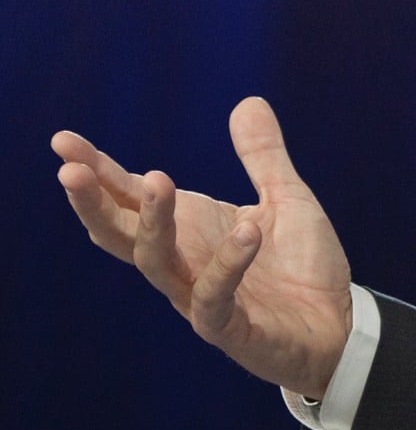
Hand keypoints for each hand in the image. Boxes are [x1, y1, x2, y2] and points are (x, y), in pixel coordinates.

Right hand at [53, 96, 352, 397]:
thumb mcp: (287, 199)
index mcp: (188, 230)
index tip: (62, 142)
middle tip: (70, 171)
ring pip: (156, 263)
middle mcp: (183, 263)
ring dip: (153, 222)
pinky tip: (246, 231)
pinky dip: (227, 265)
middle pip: (120, 234)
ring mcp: (200, 298)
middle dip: (93, 203)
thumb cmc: (302, 266)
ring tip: (158, 178)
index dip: (96, 172)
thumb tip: (249, 101)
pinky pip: (214, 299)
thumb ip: (263, 156)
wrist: (339, 326)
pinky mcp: (230, 328)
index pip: (128, 199)